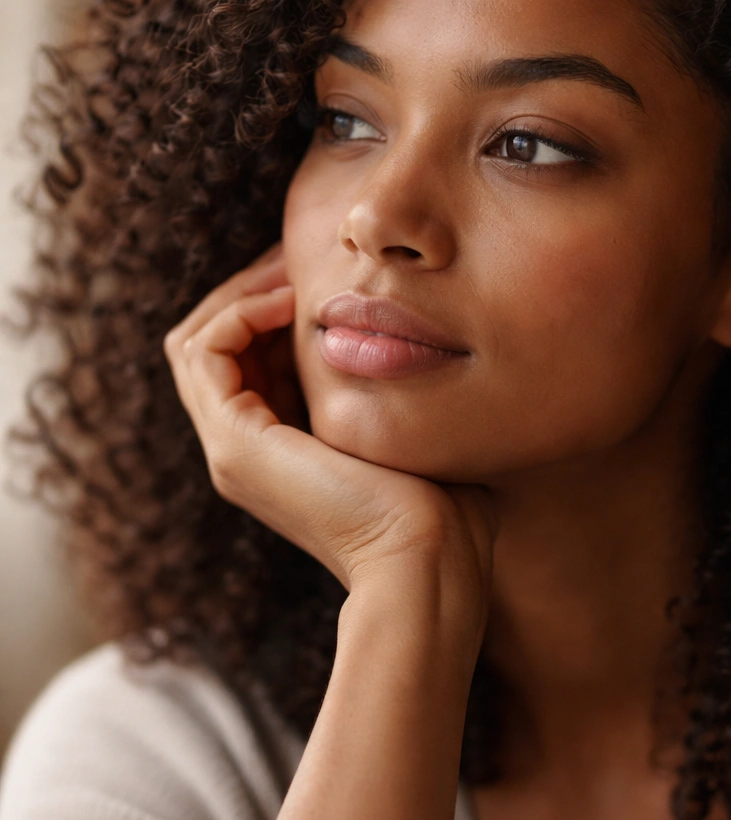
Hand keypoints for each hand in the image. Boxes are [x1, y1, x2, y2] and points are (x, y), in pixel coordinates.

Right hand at [164, 246, 494, 619]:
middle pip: (215, 344)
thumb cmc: (444, 509)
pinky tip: (293, 301)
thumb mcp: (411, 429)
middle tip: (299, 256)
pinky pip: (204, 352)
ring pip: (197, 342)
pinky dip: (241, 313)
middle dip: (252, 289)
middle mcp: (243, 453)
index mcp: (279, 452)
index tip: (321, 271)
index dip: (274, 304)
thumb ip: (392, 389)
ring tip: (295, 273)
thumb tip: (416, 334)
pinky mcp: (235, 446)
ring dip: (242, 294)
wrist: (429, 562)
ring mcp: (231, 451)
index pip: (249, 357)